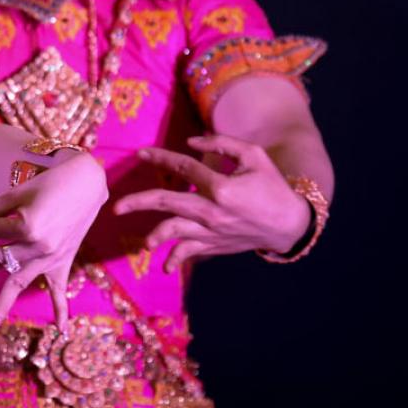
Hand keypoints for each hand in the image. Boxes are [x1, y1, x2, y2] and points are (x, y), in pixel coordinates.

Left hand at [0, 151, 108, 333]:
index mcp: (24, 225)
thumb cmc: (49, 183)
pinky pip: (60, 289)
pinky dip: (62, 309)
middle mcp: (36, 246)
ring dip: (2, 307)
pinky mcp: (63, 262)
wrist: (88, 183)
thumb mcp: (17, 194)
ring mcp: (51, 257)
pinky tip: (61, 331)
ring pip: (20, 284)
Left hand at [111, 134, 312, 272]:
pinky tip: (165, 265)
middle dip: (138, 203)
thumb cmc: (272, 186)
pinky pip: (191, 253)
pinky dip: (177, 260)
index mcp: (221, 187)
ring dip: (155, 237)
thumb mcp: (254, 156)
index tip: (141, 154)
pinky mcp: (216, 245)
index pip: (183, 167)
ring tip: (142, 243)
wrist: (291, 224)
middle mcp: (213, 211)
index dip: (160, 157)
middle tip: (116, 207)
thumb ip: (222, 144)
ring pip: (175, 232)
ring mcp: (213, 231)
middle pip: (167, 203)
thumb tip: (191, 142)